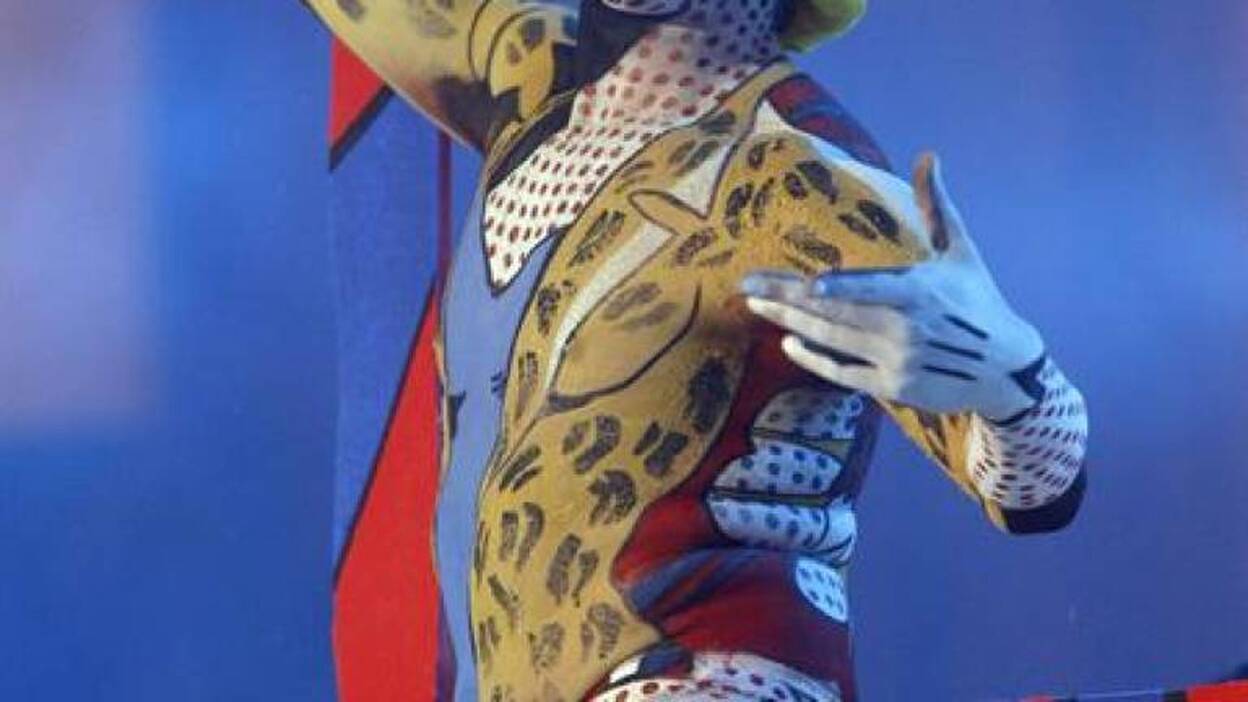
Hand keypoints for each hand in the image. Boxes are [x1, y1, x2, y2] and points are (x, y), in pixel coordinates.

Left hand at [741, 153, 1044, 421]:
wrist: (1005, 368)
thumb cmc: (978, 300)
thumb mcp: (960, 250)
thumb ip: (936, 205)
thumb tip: (929, 156)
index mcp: (921, 291)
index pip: (876, 289)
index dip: (843, 289)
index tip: (809, 284)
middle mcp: (906, 328)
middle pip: (836, 312)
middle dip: (786, 297)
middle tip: (746, 285)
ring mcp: (897, 360)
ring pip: (832, 340)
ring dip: (790, 321)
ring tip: (756, 304)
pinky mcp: (892, 387)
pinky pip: (842, 373)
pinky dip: (814, 359)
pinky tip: (788, 342)